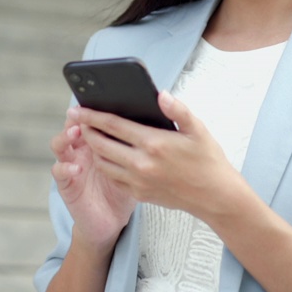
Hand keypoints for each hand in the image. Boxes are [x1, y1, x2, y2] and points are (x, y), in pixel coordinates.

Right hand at [50, 110, 136, 250]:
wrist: (113, 220)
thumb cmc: (128, 187)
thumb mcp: (139, 162)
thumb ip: (144, 140)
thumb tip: (158, 113)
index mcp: (100, 140)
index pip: (94, 119)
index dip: (95, 108)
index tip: (100, 96)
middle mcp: (82, 149)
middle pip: (73, 126)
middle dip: (78, 118)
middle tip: (84, 112)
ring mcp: (72, 164)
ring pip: (60, 144)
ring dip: (65, 136)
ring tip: (76, 132)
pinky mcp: (67, 184)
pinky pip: (59, 172)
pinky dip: (64, 167)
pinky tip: (75, 167)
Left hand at [75, 92, 246, 219]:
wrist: (215, 197)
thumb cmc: (208, 160)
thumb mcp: (198, 130)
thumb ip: (178, 110)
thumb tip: (161, 94)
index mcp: (154, 143)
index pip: (113, 125)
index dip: (92, 115)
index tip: (78, 108)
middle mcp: (142, 164)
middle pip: (101, 144)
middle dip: (85, 130)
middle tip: (77, 119)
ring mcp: (139, 181)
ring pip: (103, 163)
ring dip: (92, 149)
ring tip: (89, 136)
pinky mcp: (139, 194)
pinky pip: (114, 178)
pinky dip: (105, 165)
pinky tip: (106, 155)